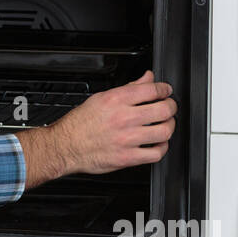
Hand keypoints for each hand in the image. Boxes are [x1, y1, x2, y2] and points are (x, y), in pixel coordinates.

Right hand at [15, 70, 176, 186]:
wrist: (65, 146)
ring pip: (164, 131)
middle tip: (169, 107)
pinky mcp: (127, 158)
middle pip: (163, 110)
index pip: (152, 89)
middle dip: (171, 107)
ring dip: (169, 127)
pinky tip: (157, 144)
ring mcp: (126, 139)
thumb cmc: (80, 123)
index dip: (165, 89)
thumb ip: (128, 88)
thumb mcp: (101, 98)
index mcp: (116, 100)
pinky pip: (156, 154)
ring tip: (165, 125)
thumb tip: (147, 78)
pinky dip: (162, 148)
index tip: (166, 91)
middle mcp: (123, 118)